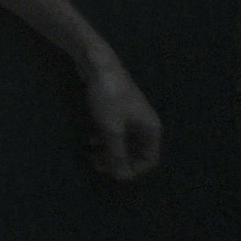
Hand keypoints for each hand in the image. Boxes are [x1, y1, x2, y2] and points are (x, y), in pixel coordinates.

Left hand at [81, 63, 161, 181]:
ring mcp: (131, 115)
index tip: (114, 173)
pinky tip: (90, 139)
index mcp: (151, 128)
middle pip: (135, 151)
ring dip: (108, 150)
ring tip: (91, 154)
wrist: (98, 64)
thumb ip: (117, 154)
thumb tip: (122, 177)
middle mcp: (144, 123)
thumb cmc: (108, 97)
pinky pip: (114, 131)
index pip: (149, 159)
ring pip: (122, 142)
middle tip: (97, 164)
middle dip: (117, 161)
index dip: (133, 169)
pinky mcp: (117, 109)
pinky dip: (104, 138)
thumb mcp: (112, 129)